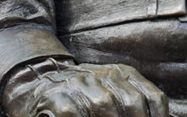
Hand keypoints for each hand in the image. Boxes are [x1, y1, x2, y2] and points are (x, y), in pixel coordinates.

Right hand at [0, 59, 168, 116]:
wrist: (33, 81)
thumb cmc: (79, 96)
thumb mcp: (110, 92)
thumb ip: (133, 104)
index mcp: (123, 74)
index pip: (153, 98)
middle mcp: (104, 76)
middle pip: (132, 102)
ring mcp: (79, 85)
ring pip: (104, 105)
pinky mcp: (56, 98)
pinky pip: (73, 113)